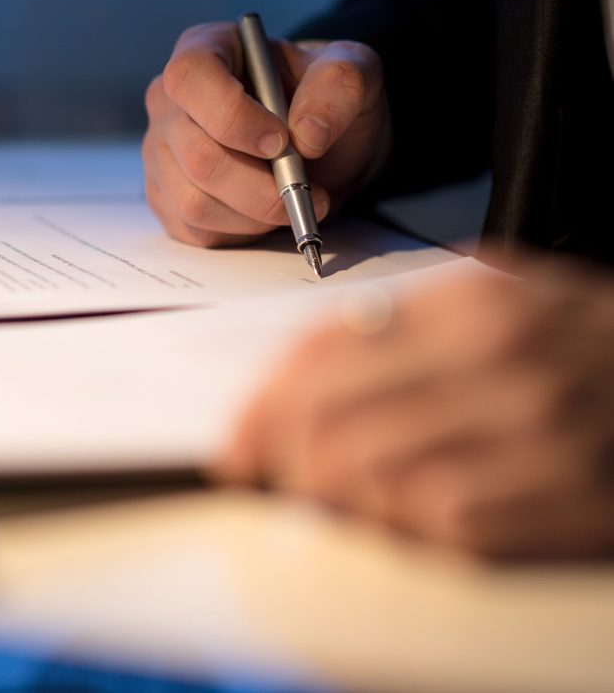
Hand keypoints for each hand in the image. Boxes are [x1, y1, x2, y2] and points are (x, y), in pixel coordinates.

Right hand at [142, 22, 387, 246]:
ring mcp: (162, 154)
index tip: (282, 141)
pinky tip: (266, 213)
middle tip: (308, 190)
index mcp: (205, 50)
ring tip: (294, 201)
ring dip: (256, 214)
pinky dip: (243, 232)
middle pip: (197, 154)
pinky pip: (196, 230)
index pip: (190, 77)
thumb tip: (308, 134)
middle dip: (261, 186)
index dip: (233, 115)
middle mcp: (171, 102)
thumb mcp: (352, 73)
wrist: (323, 146)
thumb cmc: (324, 100)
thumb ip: (340, 84)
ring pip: (195, 201)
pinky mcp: (168, 199)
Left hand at [216, 257, 613, 558]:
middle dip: (281, 459)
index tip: (240, 439)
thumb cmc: (586, 339)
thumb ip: (404, 318)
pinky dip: (397, 527)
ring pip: (372, 482)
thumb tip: (305, 368)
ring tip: (330, 492)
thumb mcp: (500, 291)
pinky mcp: (550, 505)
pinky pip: (435, 529)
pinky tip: (400, 512)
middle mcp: (495, 363)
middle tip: (268, 472)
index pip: (325, 352)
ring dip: (332, 497)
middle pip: (333, 424)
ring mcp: (526, 437)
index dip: (264, 405)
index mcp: (471, 302)